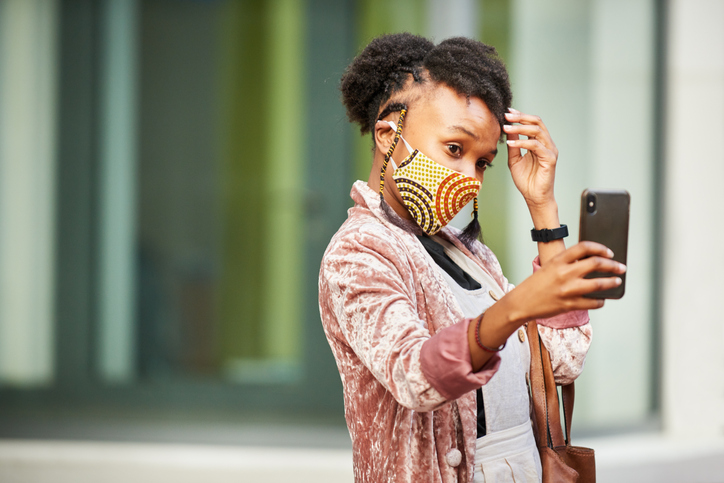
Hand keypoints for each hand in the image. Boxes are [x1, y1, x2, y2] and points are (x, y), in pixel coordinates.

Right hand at [502, 241, 626, 321]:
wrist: (521, 303)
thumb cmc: (533, 286)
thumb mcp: (548, 268)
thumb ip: (566, 264)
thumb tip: (588, 264)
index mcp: (558, 261)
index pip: (584, 247)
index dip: (600, 248)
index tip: (608, 252)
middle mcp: (564, 273)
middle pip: (596, 264)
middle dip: (612, 265)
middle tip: (620, 267)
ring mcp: (568, 290)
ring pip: (598, 284)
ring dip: (611, 282)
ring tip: (617, 281)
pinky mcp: (569, 304)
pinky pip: (592, 302)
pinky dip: (600, 301)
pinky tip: (602, 300)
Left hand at [504, 109, 558, 208]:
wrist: (534, 197)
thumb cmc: (526, 180)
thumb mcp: (514, 159)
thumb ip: (513, 144)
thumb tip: (509, 129)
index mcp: (540, 142)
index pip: (532, 123)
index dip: (521, 116)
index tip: (507, 112)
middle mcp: (547, 144)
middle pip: (537, 122)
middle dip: (521, 117)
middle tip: (507, 115)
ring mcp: (550, 150)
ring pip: (537, 131)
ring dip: (520, 127)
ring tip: (506, 127)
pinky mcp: (550, 159)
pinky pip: (536, 146)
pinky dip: (522, 142)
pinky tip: (510, 143)